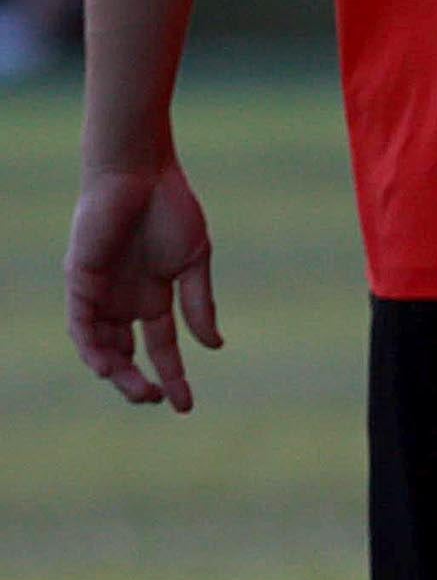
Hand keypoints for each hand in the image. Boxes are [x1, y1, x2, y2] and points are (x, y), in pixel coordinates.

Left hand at [68, 163, 220, 411]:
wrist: (139, 173)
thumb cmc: (170, 208)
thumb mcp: (193, 262)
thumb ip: (199, 303)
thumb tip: (213, 346)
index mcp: (154, 297)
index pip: (160, 348)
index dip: (174, 376)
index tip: (185, 406)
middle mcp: (123, 302)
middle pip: (127, 355)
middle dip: (140, 382)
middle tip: (158, 400)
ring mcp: (100, 294)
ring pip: (101, 347)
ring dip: (117, 372)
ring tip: (139, 388)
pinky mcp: (80, 282)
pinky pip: (81, 325)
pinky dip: (92, 347)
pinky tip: (109, 364)